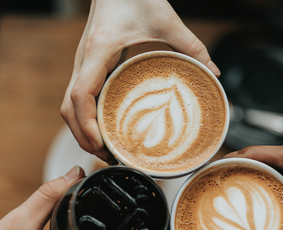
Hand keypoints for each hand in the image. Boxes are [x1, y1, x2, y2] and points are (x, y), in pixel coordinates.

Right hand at [60, 0, 219, 161]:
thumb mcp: (166, 19)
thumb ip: (191, 46)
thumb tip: (214, 73)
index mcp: (98, 51)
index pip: (79, 96)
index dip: (86, 125)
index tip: (101, 145)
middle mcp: (83, 60)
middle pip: (68, 109)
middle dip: (83, 137)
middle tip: (108, 158)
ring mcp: (82, 64)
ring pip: (68, 106)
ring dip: (82, 131)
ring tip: (106, 150)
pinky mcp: (88, 66)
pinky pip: (79, 98)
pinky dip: (86, 118)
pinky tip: (105, 129)